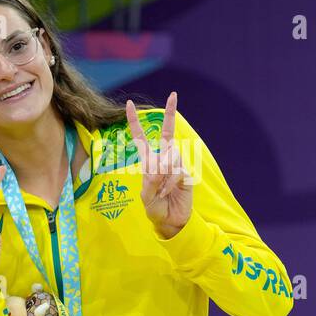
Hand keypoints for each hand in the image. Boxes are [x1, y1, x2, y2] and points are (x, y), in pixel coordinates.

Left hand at [127, 92, 191, 238]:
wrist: (171, 220)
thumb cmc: (155, 208)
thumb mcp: (146, 197)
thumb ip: (150, 183)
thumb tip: (159, 167)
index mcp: (148, 162)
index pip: (141, 138)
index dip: (135, 122)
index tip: (129, 104)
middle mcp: (163, 159)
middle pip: (167, 133)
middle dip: (170, 114)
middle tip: (174, 96)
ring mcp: (176, 164)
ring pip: (171, 158)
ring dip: (163, 176)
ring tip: (161, 191)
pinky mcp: (186, 172)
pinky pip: (177, 172)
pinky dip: (170, 184)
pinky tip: (168, 192)